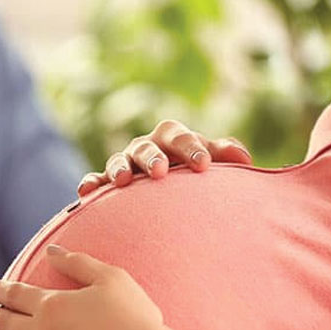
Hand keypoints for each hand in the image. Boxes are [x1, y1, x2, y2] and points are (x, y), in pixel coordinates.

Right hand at [76, 119, 252, 196]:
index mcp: (173, 138)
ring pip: (119, 160)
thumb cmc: (194, 171)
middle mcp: (147, 146)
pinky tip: (86, 191)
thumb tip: (245, 158)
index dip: (192, 150)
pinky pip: (97, 180)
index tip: (203, 166)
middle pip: (147, 147)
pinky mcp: (108, 182)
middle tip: (161, 172)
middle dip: (153, 157)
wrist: (171, 189)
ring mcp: (126, 163)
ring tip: (124, 181)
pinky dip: (91, 183)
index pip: (183, 139)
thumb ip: (225, 155)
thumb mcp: (209, 161)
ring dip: (120, 168)